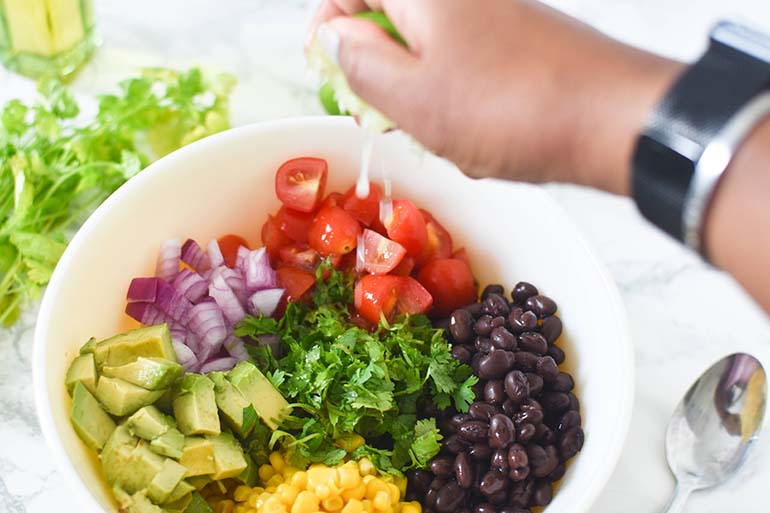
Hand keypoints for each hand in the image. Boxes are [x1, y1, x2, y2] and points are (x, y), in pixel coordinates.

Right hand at [308, 0, 678, 192]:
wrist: (613, 120)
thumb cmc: (510, 108)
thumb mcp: (413, 98)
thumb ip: (360, 64)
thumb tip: (335, 38)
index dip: (328, 20)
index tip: (323, 61)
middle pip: (394, 18)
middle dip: (381, 72)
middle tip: (384, 115)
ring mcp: (497, 16)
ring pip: (432, 52)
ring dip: (424, 96)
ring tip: (444, 136)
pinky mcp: (522, 43)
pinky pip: (470, 68)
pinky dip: (461, 102)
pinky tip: (480, 139)